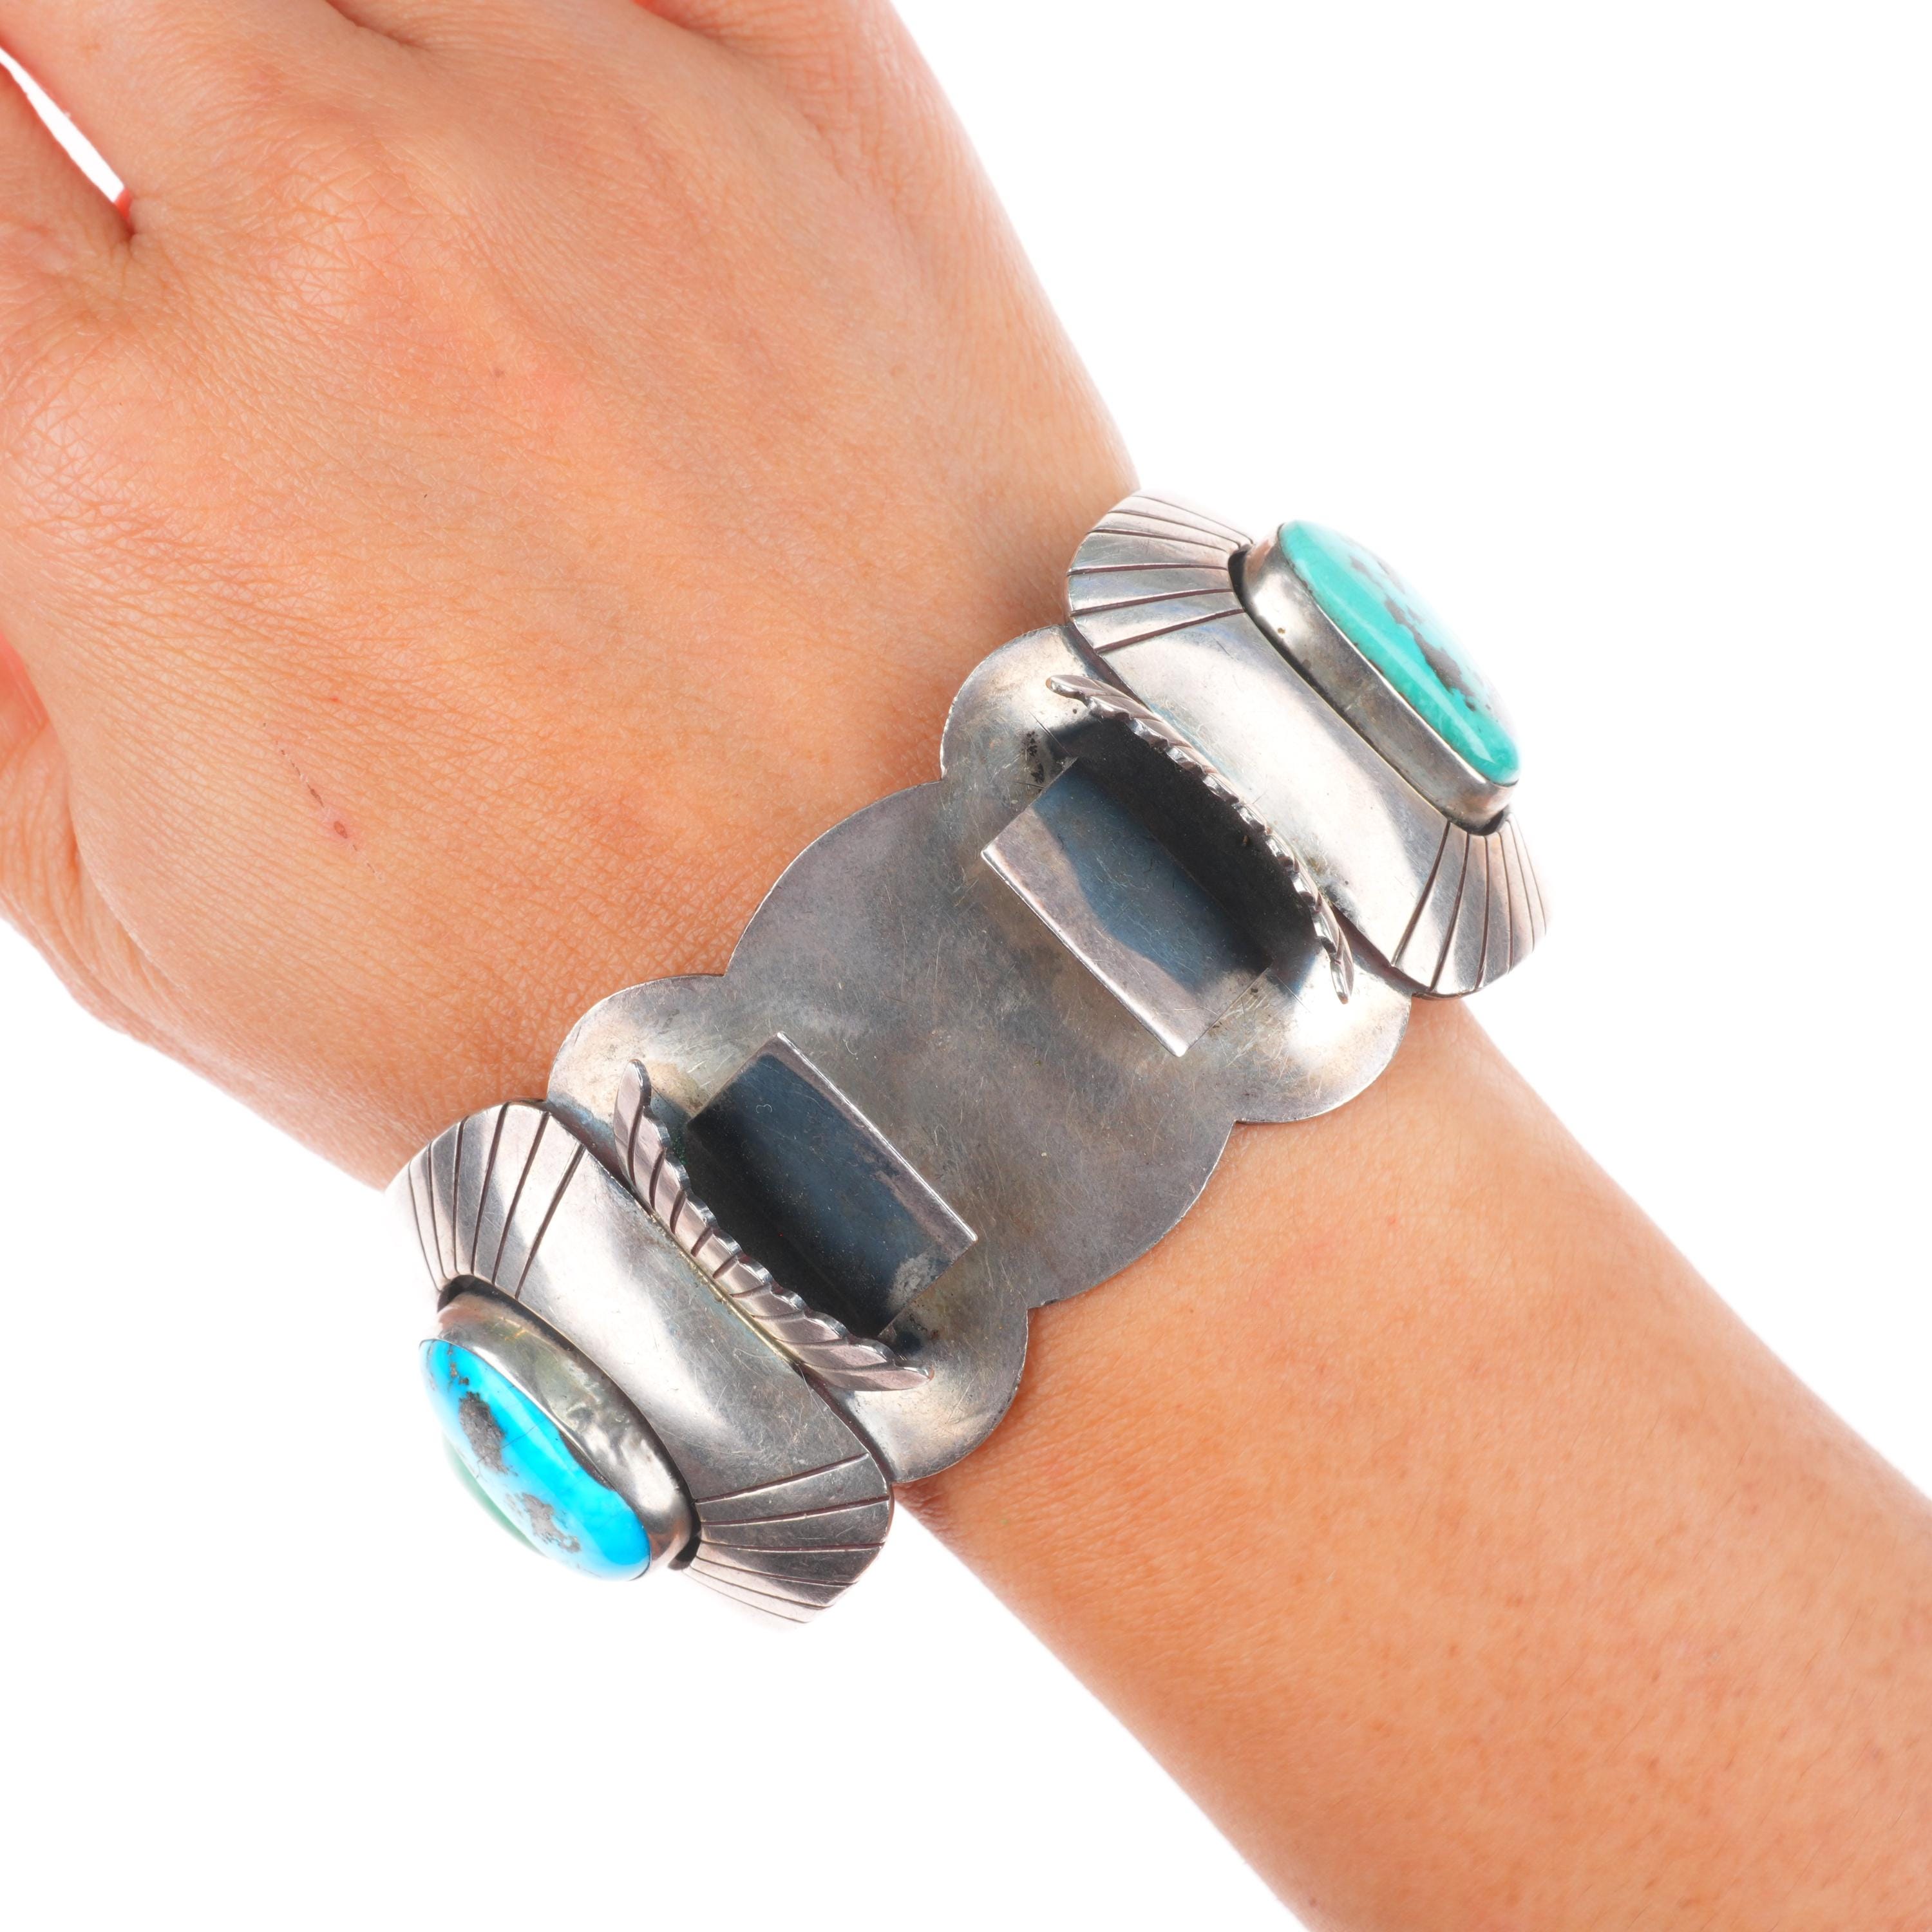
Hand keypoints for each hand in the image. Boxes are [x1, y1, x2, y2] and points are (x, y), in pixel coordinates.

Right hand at [0, 0, 1129, 1178]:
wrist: (911, 986)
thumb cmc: (544, 998)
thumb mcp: (131, 910)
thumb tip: (9, 408)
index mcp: (115, 444)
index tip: (51, 225)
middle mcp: (337, 236)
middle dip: (97, 64)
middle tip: (190, 167)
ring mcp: (592, 134)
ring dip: (308, 44)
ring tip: (370, 181)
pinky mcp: (819, 96)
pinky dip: (540, 16)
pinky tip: (532, 117)